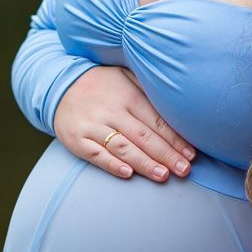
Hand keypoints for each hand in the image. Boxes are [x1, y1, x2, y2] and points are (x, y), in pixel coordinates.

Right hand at [52, 64, 197, 184]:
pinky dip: (112, 164)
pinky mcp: (77, 140)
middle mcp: (111, 111)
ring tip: (163, 175)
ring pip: (123, 148)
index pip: (156, 121)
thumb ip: (148, 90)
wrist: (60, 85)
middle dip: (166, 154)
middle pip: (143, 136)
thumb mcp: (125, 76)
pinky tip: (128, 174)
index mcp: (127, 96)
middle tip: (184, 170)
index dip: (175, 139)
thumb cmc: (102, 84)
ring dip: (144, 163)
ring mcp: (93, 126)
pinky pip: (96, 154)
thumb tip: (177, 106)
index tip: (191, 154)